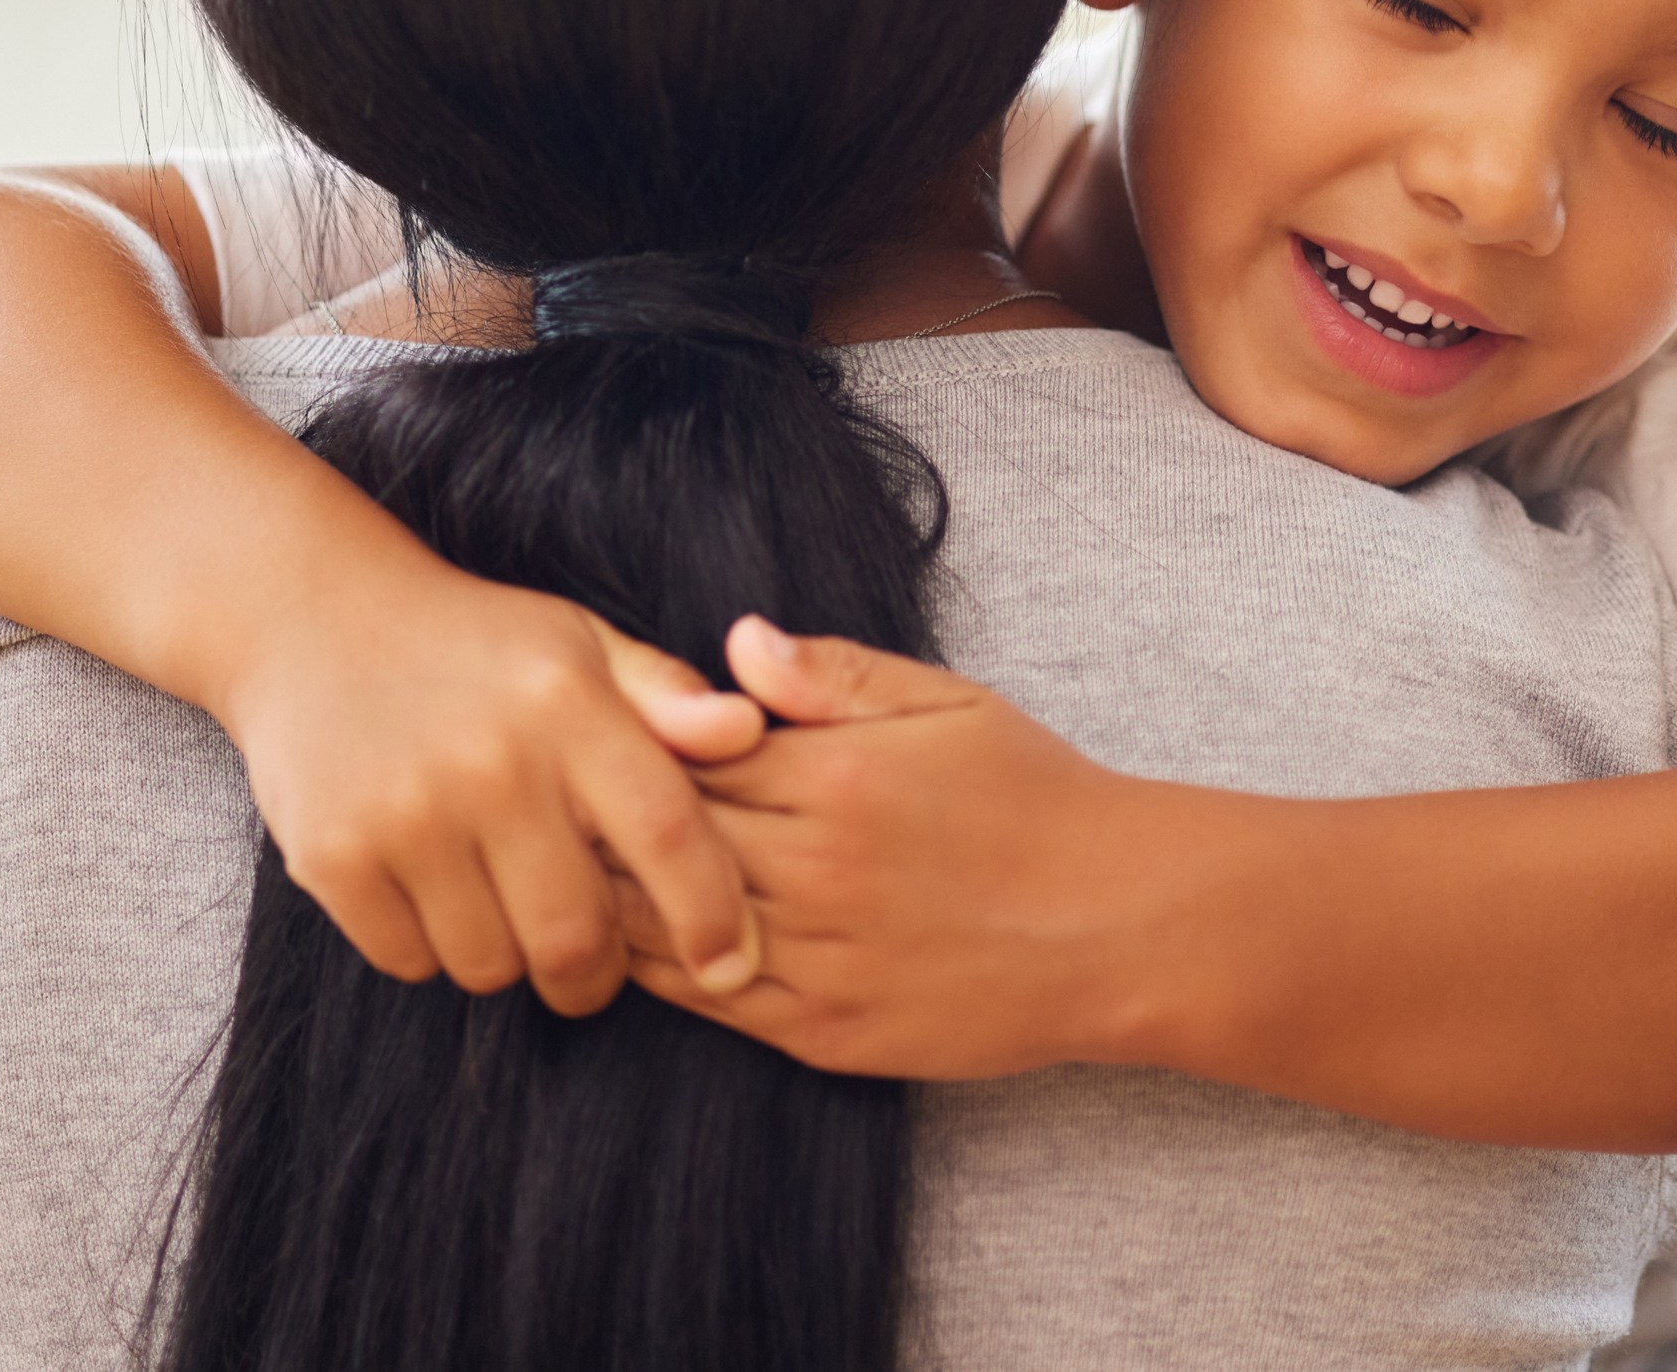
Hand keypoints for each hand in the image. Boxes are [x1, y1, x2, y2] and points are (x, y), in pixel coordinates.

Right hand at [214, 535, 769, 1019]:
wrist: (310, 616)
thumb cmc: (473, 645)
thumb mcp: (579, 643)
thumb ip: (668, 695)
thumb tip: (749, 731)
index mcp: (567, 705)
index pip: (668, 835)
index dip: (712, 916)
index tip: (732, 966)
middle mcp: (491, 760)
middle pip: (577, 937)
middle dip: (594, 974)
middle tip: (587, 961)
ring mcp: (405, 811)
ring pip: (493, 963)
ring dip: (506, 958)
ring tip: (494, 897)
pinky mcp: (333, 854)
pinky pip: (412, 961)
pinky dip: (429, 948)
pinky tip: (424, 886)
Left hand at [619, 616, 1162, 1078]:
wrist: (1122, 925)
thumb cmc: (1039, 800)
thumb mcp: (950, 704)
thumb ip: (835, 673)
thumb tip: (737, 643)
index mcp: (838, 775)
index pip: (689, 752)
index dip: (641, 745)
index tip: (602, 737)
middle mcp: (818, 869)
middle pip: (664, 839)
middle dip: (608, 818)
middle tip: (554, 800)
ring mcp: (820, 959)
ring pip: (670, 929)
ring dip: (619, 900)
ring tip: (580, 873)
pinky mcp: (829, 1033)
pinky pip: (715, 1002)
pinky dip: (667, 971)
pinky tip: (648, 943)